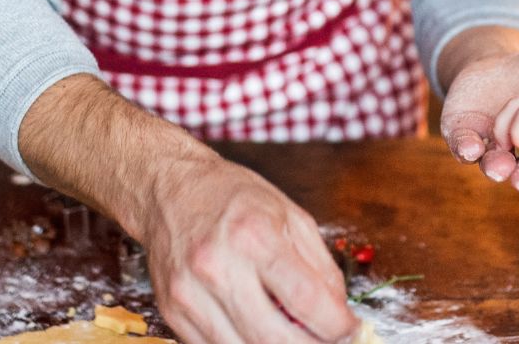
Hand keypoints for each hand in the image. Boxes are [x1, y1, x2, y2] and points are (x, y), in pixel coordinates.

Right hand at [139, 154, 358, 343]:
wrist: (168, 189)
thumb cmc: (231, 197)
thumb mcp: (289, 215)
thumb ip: (320, 266)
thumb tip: (339, 312)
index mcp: (253, 236)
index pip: (305, 300)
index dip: (336, 326)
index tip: (350, 331)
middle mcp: (217, 267)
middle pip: (275, 338)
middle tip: (327, 342)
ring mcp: (190, 294)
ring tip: (294, 336)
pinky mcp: (172, 312)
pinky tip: (259, 332)